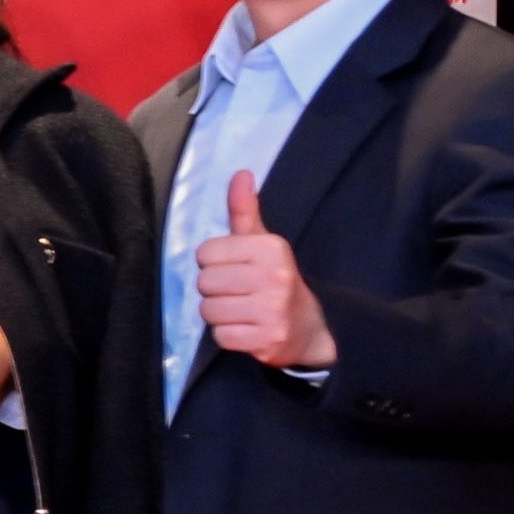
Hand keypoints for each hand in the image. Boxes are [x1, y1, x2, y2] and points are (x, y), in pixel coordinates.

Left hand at [190, 168, 334, 373]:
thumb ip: (245, 212)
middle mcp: (274, 277)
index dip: (212, 263)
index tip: (234, 269)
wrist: (309, 329)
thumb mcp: (264, 243)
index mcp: (271, 248)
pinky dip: (228, 335)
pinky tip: (246, 329)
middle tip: (237, 293)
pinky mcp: (268, 340)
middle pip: (204, 283)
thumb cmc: (276, 280)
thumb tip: (240, 174)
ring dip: (219, 314)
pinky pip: (220, 336)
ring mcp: (272, 310)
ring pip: (208, 310)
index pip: (205, 253)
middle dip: (214, 290)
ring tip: (241, 310)